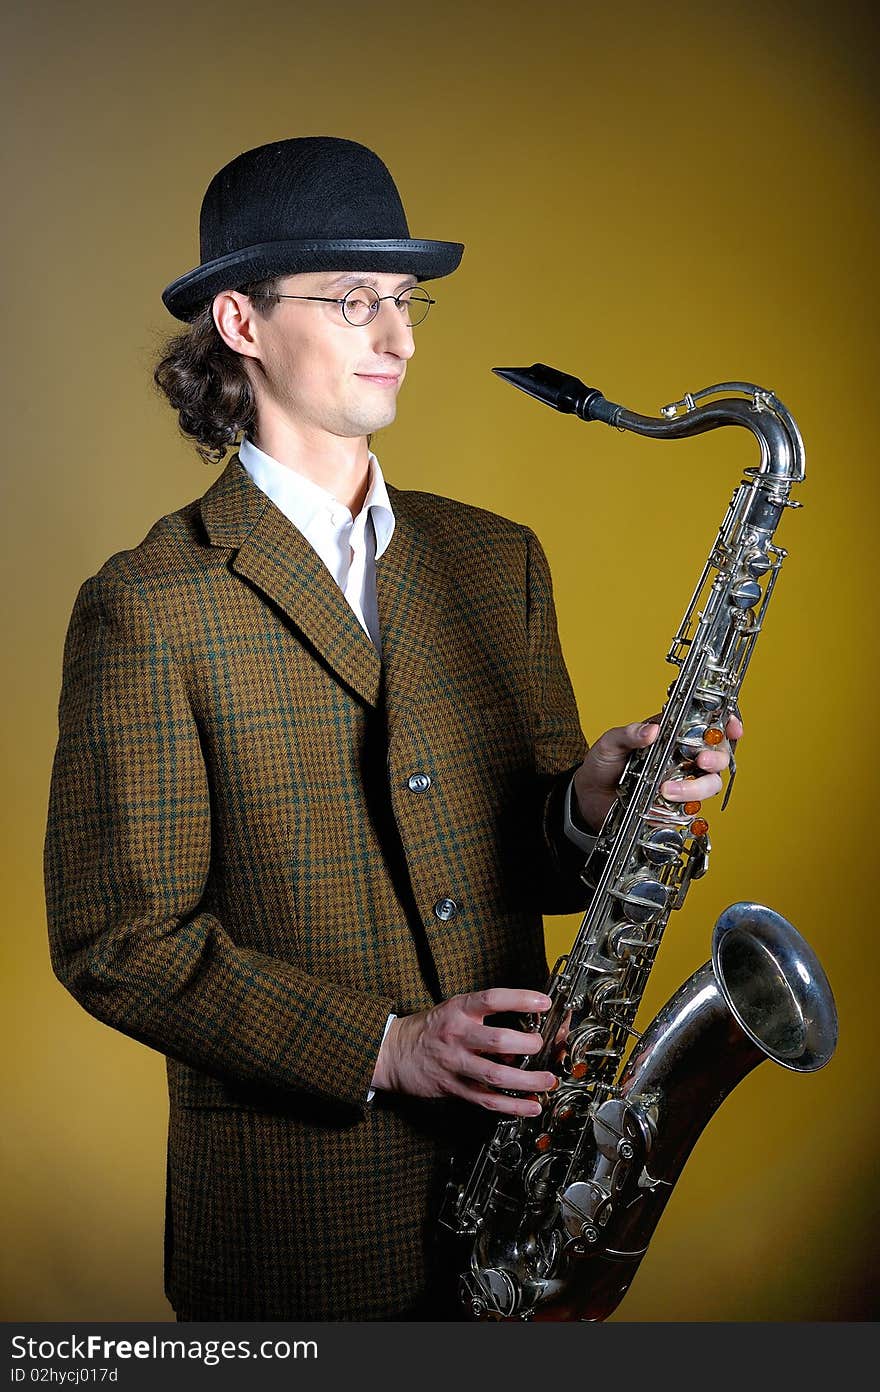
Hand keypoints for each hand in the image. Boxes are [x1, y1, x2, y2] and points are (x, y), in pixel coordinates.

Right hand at [370, 988, 557, 1116]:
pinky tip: (530, 1106)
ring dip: (527, 1080)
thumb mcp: (453, 1010)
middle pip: (497, 1040)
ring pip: (495, 1075)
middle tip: (541, 1045)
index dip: (520, 999)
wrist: (393, 1052)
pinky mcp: (454, 1088)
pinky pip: (487, 1100)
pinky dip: (512, 1106)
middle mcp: (457, 1036)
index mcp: (458, 1010)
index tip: (543, 1002)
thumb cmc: (429, 1029)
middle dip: (527, 1044)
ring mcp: (455, 1064)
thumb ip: (484, 1018)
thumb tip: (521, 1030)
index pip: (492, 999)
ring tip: (547, 1080)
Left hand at [572, 712, 743, 832]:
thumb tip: (652, 730)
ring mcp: (682, 783)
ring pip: (709, 785)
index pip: (708, 726)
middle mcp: (683, 759)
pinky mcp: (675, 807)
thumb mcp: (611, 743)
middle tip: (701, 762)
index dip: (727, 725)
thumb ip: (629, 734)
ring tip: (667, 789)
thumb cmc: (604, 764)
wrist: (589, 798)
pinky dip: (683, 809)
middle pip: (717, 758)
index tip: (733, 728)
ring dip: (695, 787)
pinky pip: (691, 810)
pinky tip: (664, 806)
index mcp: (673, 735)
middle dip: (716, 759)